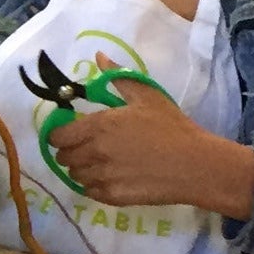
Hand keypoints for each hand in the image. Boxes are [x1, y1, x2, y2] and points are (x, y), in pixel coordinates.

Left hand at [52, 83, 253, 218]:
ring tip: (103, 162)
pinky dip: (94, 185)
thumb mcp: (147, 96)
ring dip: (82, 169)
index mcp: (99, 125)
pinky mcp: (110, 196)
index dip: (61, 134)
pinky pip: (88, 191)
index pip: (57, 136)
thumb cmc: (172, 127)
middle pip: (62, 157)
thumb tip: (98, 57)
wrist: (196, 164)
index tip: (73, 133)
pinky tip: (112, 176)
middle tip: (90, 147)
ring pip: (73, 175)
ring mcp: (101, 176)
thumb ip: (117, 77)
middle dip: (71, 151)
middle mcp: (94, 151)